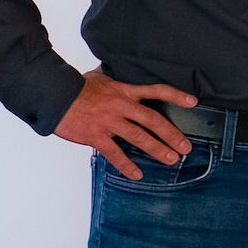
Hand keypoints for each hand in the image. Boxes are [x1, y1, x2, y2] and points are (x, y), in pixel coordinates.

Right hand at [57, 68, 193, 178]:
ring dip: (157, 150)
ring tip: (170, 160)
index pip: (156, 90)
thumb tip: (119, 73)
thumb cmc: (76, 86)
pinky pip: (115, 153)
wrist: (54, 95)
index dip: (176, 96)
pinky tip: (137, 174)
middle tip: (185, 147)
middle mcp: (121, 106)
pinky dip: (127, 165)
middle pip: (153, 120)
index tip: (193, 103)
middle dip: (172, 134)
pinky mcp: (96, 135)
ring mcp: (109, 121)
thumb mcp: (100, 77)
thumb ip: (115, 79)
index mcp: (124, 90)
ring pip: (139, 137)